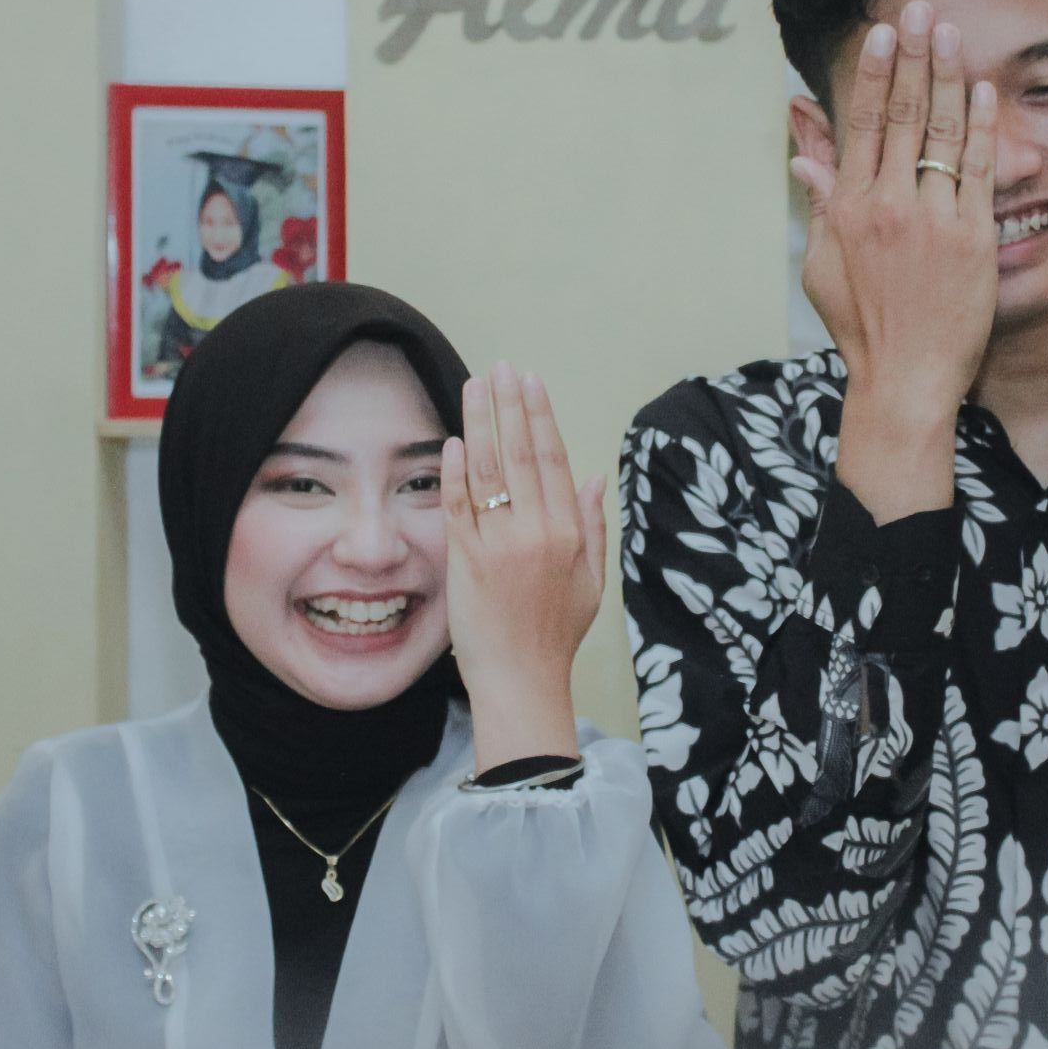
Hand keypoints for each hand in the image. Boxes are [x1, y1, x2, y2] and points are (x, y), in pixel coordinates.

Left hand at [441, 362, 605, 768]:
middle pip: (518, 454)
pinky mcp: (465, 562)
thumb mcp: (591, 580)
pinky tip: (452, 441)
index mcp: (568, 533)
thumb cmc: (556, 635)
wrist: (521, 681)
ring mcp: (498, 546)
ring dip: (478, 424)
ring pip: (485, 471)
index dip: (539, 416)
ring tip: (474, 387)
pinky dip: (454, 472)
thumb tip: (594, 475)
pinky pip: (458, 507)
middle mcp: (535, 532)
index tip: (531, 382)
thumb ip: (592, 524)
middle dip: (508, 406)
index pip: (551, 459)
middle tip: (500, 368)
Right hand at [792, 2, 998, 519]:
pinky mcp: (972, 238)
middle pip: (902, 115)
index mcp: (848, 210)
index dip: (874, 73)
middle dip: (912, 56)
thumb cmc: (862, 329)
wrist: (905, 381)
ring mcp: (932, 221)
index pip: (862, 124)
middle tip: (920, 8)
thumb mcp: (823, 266)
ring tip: (950, 32)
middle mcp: (887, 207)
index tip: (882, 32)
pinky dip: (981, 126)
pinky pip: (980, 170)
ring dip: (946, 75)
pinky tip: (983, 90)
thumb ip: (820, 206)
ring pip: (942, 132)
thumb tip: (804, 157)